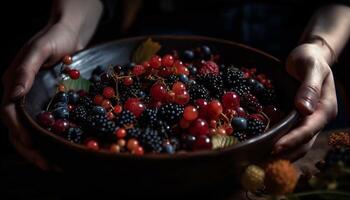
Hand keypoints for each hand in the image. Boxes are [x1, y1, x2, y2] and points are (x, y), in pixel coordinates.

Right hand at [1, 0, 102, 169]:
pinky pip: (46, 124)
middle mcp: (20, 94)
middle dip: (30, 149)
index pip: (9, 113)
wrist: (69, 32)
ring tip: (55, 166)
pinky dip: (51, 138)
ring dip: (40, 149)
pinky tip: (62, 149)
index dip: (18, 130)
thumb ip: (25, 69)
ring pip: (31, 130)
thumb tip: (13, 93)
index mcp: (12, 83)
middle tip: (47, 165)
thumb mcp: (39, 48)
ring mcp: (34, 99)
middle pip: (18, 128)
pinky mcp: (48, 101)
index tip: (32, 144)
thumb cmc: (54, 37)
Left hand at [273, 43, 337, 160]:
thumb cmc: (309, 59)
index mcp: (325, 108)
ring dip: (282, 156)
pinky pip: (290, 138)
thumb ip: (309, 86)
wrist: (308, 57)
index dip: (293, 140)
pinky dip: (280, 147)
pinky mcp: (297, 121)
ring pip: (298, 145)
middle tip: (263, 163)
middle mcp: (318, 119)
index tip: (276, 148)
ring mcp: (308, 122)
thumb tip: (304, 109)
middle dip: (286, 154)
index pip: (309, 129)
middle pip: (304, 143)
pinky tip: (263, 152)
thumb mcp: (310, 67)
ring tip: (262, 164)